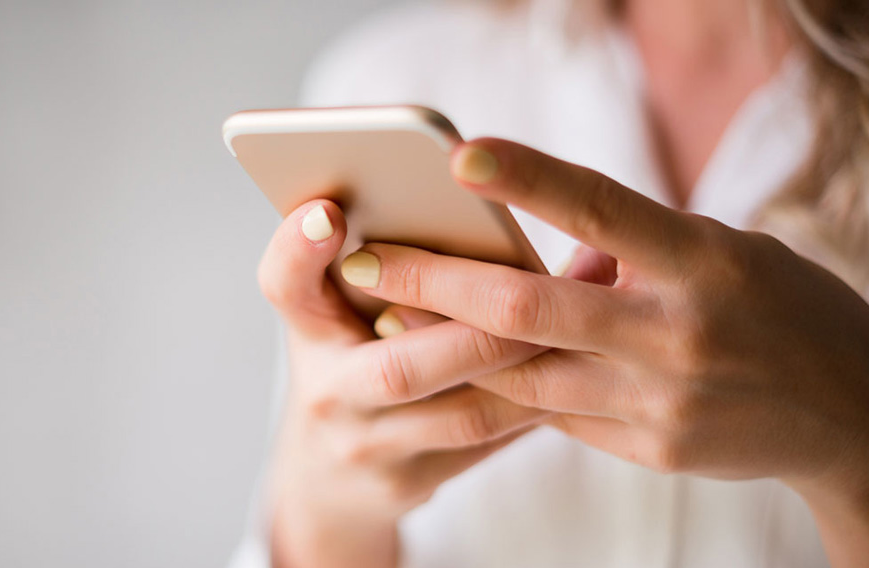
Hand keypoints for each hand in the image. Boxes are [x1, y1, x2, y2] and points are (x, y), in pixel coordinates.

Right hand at [258, 200, 549, 567]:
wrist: (327, 480)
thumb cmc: (348, 363)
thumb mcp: (336, 312)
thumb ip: (379, 263)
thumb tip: (468, 195)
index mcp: (305, 329)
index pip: (285, 284)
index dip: (299, 249)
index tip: (329, 213)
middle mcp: (327, 392)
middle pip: (400, 367)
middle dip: (480, 330)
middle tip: (543, 288)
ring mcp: (368, 447)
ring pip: (465, 414)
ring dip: (531, 369)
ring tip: (583, 321)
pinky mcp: (409, 483)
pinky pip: (488, 442)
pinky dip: (537, 404)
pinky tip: (580, 369)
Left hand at [338, 138, 868, 565]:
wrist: (853, 420)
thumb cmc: (783, 311)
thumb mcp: (726, 255)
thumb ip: (637, 252)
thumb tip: (550, 253)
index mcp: (707, 263)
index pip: (605, 209)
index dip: (530, 180)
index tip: (459, 155)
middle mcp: (678, 335)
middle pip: (529, 309)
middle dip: (433, 280)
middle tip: (362, 256)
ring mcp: (661, 402)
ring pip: (521, 373)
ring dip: (445, 343)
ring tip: (385, 311)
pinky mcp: (648, 449)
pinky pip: (554, 414)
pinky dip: (507, 384)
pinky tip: (461, 363)